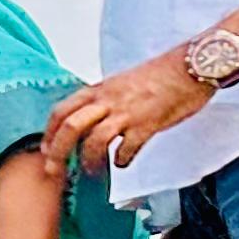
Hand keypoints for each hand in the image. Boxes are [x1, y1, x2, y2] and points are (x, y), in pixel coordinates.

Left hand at [48, 51, 215, 174]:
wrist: (192, 65)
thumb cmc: (161, 75)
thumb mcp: (122, 82)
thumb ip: (105, 99)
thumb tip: (93, 118)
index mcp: (100, 89)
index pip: (62, 110)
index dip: (49, 133)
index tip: (45, 150)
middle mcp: (108, 100)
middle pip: (70, 126)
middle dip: (57, 152)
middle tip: (53, 171)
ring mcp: (127, 112)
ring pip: (95, 140)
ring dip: (89, 161)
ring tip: (92, 172)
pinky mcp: (148, 124)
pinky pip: (127, 148)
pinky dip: (122, 160)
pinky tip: (124, 162)